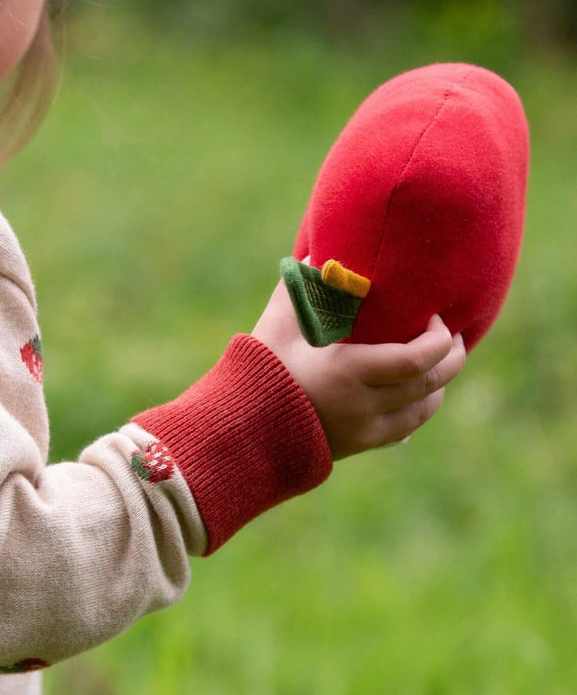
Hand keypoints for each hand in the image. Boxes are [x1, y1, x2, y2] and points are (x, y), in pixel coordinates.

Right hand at [252, 279, 466, 459]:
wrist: (242, 429)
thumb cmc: (258, 371)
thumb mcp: (277, 324)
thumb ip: (300, 287)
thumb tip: (316, 250)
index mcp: (349, 373)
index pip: (419, 359)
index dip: (439, 337)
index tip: (433, 316)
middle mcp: (364, 406)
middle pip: (432, 382)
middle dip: (451, 355)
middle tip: (450, 333)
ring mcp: (364, 430)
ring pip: (425, 408)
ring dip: (439, 381)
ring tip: (437, 359)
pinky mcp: (360, 444)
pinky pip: (407, 426)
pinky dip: (421, 405)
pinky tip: (418, 389)